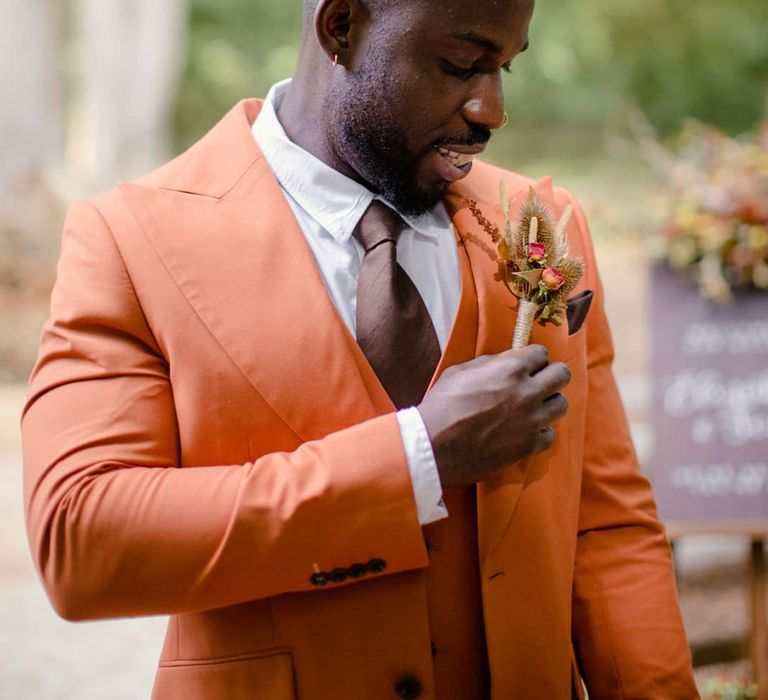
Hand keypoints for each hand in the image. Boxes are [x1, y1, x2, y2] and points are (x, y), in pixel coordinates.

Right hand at [417, 344, 570, 487]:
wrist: (433, 446)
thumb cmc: (441, 404)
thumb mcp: (459, 372)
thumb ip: (488, 364)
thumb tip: (503, 362)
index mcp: (510, 368)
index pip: (541, 353)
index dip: (532, 357)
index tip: (526, 364)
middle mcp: (527, 392)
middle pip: (562, 374)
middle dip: (550, 374)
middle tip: (537, 382)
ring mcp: (531, 421)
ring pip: (561, 404)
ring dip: (548, 403)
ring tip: (532, 407)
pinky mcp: (529, 446)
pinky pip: (551, 435)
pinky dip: (540, 432)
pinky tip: (526, 431)